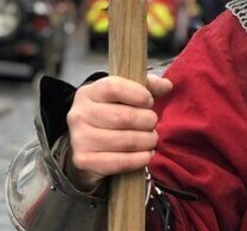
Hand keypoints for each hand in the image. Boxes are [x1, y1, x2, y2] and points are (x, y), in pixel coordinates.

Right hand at [65, 74, 173, 191]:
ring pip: (125, 140)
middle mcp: (79, 114)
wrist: (89, 149)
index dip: (139, 94)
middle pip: (124, 116)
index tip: (149, 101)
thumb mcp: (125, 97)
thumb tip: (167, 85)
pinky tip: (146, 155)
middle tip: (153, 124)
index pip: (114, 87)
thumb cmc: (111, 117)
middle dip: (147, 121)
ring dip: (147, 141)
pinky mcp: (84, 161)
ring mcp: (79, 138)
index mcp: (88, 92)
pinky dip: (140, 159)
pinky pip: (121, 162)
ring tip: (151, 139)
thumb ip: (147, 87)